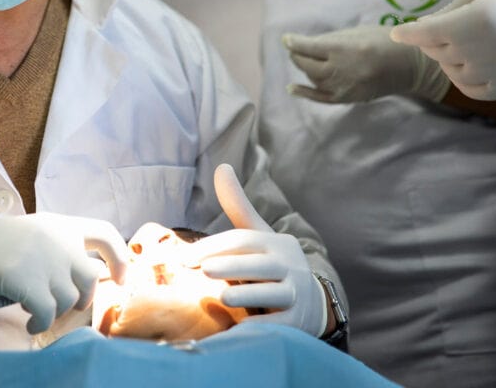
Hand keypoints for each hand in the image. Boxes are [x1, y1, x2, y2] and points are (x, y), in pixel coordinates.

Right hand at [0, 213, 128, 333]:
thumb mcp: (25, 237)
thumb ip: (54, 248)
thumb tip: (86, 277)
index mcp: (54, 222)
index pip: (104, 232)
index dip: (119, 257)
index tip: (119, 277)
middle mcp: (53, 236)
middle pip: (91, 276)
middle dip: (81, 298)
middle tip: (60, 305)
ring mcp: (39, 256)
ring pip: (68, 299)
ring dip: (53, 311)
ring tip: (32, 308)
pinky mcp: (22, 277)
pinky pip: (47, 312)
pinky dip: (39, 322)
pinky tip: (27, 322)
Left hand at [180, 164, 326, 336]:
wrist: (312, 299)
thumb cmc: (271, 263)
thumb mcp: (257, 233)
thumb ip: (237, 204)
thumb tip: (221, 167)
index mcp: (274, 243)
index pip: (242, 241)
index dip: (213, 246)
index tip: (184, 258)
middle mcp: (288, 265)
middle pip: (258, 265)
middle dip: (230, 266)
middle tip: (202, 269)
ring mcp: (295, 293)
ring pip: (273, 293)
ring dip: (248, 294)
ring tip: (222, 296)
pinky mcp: (298, 320)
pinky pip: (281, 322)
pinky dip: (263, 326)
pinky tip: (242, 328)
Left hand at [283, 24, 449, 102]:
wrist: (411, 65)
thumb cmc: (384, 41)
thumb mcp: (357, 32)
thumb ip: (331, 39)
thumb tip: (307, 43)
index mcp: (344, 49)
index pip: (309, 47)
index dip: (294, 42)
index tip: (286, 39)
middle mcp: (341, 70)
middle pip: (307, 64)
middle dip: (297, 55)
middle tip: (295, 49)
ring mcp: (344, 87)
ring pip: (313, 78)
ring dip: (306, 68)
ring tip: (306, 60)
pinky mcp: (348, 98)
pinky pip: (320, 97)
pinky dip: (304, 92)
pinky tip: (292, 88)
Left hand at [390, 0, 495, 99]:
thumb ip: (450, 10)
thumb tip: (420, 30)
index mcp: (481, 19)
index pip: (428, 32)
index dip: (408, 32)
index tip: (396, 33)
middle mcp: (491, 48)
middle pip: (438, 50)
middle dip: (431, 38)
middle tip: (439, 26)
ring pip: (453, 70)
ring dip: (447, 57)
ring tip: (456, 40)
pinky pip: (477, 90)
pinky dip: (465, 79)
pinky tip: (465, 64)